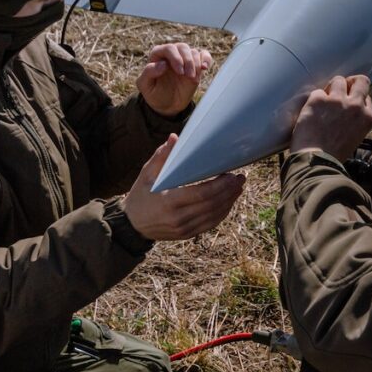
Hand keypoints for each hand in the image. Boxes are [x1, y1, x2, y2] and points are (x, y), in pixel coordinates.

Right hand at [124, 134, 245, 240]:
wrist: (131, 224)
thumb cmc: (140, 195)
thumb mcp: (146, 174)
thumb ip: (162, 156)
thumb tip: (175, 138)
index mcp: (168, 201)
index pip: (201, 194)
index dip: (220, 185)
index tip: (231, 174)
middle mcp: (178, 217)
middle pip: (212, 205)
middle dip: (229, 192)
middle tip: (240, 178)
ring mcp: (183, 228)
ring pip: (214, 216)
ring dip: (229, 202)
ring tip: (238, 188)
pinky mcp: (187, 234)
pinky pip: (209, 224)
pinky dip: (222, 213)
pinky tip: (228, 202)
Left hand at [137, 43, 212, 117]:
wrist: (168, 106)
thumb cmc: (155, 94)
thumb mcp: (146, 86)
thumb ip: (149, 72)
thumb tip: (163, 64)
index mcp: (157, 55)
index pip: (169, 48)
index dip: (176, 58)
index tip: (180, 72)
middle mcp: (171, 54)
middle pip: (183, 47)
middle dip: (188, 61)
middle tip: (188, 76)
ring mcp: (184, 59)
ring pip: (194, 52)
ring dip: (196, 64)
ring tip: (193, 79)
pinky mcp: (195, 65)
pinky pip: (204, 55)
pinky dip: (206, 59)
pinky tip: (204, 68)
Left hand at [290, 75, 371, 161]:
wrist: (317, 160)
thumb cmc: (333, 154)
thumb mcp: (355, 137)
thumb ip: (355, 120)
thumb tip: (348, 109)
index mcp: (366, 117)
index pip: (366, 97)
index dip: (356, 98)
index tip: (348, 102)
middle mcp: (355, 106)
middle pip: (359, 81)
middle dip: (350, 83)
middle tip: (340, 89)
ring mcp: (337, 101)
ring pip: (338, 80)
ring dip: (331, 88)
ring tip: (324, 101)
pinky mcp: (319, 99)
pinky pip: (318, 91)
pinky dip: (314, 100)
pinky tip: (311, 112)